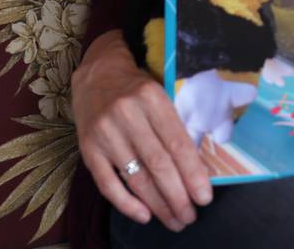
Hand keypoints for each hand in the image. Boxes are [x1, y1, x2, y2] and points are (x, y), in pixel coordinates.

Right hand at [73, 30, 212, 231]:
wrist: (96, 73)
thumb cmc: (136, 88)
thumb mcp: (160, 95)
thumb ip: (174, 126)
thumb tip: (197, 170)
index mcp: (153, 99)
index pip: (177, 144)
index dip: (193, 174)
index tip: (205, 197)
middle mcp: (128, 115)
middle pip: (158, 165)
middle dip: (178, 196)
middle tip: (190, 217)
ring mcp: (105, 133)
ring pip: (136, 177)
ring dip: (157, 205)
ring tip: (174, 220)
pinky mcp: (88, 148)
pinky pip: (107, 183)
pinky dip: (126, 204)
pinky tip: (144, 216)